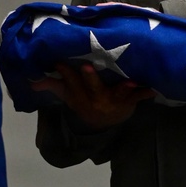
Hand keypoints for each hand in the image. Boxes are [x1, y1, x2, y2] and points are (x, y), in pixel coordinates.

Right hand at [30, 62, 153, 129]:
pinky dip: (146, 93)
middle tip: (87, 67)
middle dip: (90, 79)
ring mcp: (113, 102)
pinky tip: (154, 88)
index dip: (65, 72)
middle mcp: (95, 99)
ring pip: (118, 94)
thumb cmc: (84, 101)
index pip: (70, 83)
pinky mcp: (129, 103)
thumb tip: (31, 79)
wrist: (103, 124)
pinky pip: (138, 98)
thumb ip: (51, 85)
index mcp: (79, 97)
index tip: (59, 62)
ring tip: (131, 82)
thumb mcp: (67, 95)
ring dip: (124, 88)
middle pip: (92, 88)